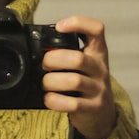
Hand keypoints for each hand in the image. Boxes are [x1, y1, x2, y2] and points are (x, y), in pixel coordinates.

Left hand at [41, 15, 116, 138]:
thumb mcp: (84, 64)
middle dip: (53, 60)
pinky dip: (55, 101)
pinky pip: (72, 104)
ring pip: (74, 81)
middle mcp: (100, 68)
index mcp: (97, 52)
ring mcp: (99, 89)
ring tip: (45, 84)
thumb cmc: (86, 84)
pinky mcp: (93, 107)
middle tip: (44, 65)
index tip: (59, 27)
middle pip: (78, 58)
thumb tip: (36, 47)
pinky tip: (49, 99)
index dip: (78, 23)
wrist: (102, 115)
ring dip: (51, 82)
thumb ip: (67, 53)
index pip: (96, 29)